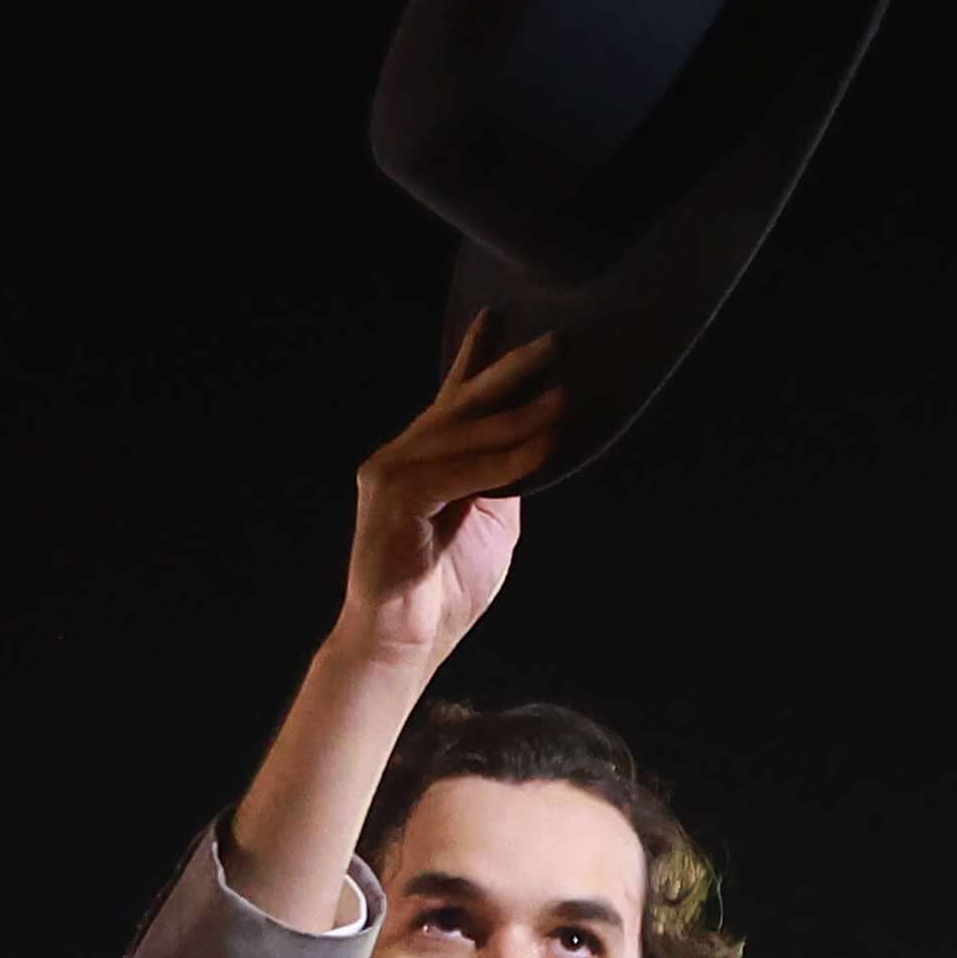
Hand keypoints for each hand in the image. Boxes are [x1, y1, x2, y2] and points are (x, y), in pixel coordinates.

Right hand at [338, 317, 558, 674]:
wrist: (404, 640)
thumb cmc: (444, 589)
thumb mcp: (492, 520)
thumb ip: (504, 478)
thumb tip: (541, 440)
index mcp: (424, 460)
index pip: (453, 399)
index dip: (476, 357)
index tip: (499, 317)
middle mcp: (401, 458)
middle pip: (461, 403)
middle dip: (510, 369)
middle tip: (555, 342)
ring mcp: (391, 474)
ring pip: (464, 434)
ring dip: (521, 417)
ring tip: (565, 399)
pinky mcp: (393, 498)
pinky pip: (460, 472)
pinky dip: (505, 462)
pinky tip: (542, 449)